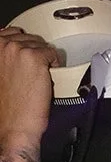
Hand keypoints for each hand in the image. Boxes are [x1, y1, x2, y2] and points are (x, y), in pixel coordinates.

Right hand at [0, 28, 60, 161]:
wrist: (13, 127)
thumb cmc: (6, 108)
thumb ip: (3, 59)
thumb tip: (16, 50)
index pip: (10, 33)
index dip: (22, 47)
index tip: (26, 58)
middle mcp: (1, 44)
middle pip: (28, 38)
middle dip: (34, 53)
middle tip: (34, 73)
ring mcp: (18, 50)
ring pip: (41, 45)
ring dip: (44, 60)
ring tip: (40, 78)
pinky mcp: (35, 58)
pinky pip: (53, 53)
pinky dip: (54, 64)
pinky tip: (49, 78)